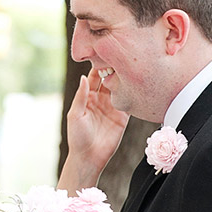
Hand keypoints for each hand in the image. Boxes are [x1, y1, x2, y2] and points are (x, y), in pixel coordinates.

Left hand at [60, 69, 129, 189]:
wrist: (89, 157)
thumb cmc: (77, 137)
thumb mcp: (75, 115)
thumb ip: (81, 96)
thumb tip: (83, 77)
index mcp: (87, 97)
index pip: (94, 77)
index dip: (98, 66)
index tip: (104, 54)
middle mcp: (100, 99)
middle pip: (109, 79)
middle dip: (113, 69)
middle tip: (120, 57)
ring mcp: (112, 107)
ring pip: (120, 88)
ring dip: (124, 79)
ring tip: (129, 67)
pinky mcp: (122, 116)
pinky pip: (128, 102)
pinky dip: (132, 93)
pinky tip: (135, 84)